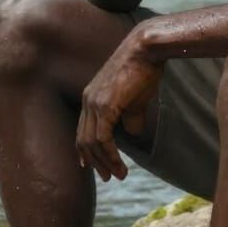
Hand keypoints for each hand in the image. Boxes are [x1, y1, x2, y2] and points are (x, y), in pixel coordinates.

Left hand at [76, 32, 162, 180]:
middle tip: (107, 177)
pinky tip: (119, 164)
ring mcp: (94, 102)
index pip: (82, 130)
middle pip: (83, 140)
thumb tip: (132, 133)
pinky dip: (110, 154)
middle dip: (94, 162)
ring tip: (118, 175)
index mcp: (90, 97)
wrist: (146, 49)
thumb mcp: (136, 99)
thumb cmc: (144, 70)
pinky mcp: (105, 105)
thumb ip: (130, 117)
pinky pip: (102, 138)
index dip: (85, 151)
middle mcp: (87, 100)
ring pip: (91, 142)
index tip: (91, 166)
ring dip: (104, 162)